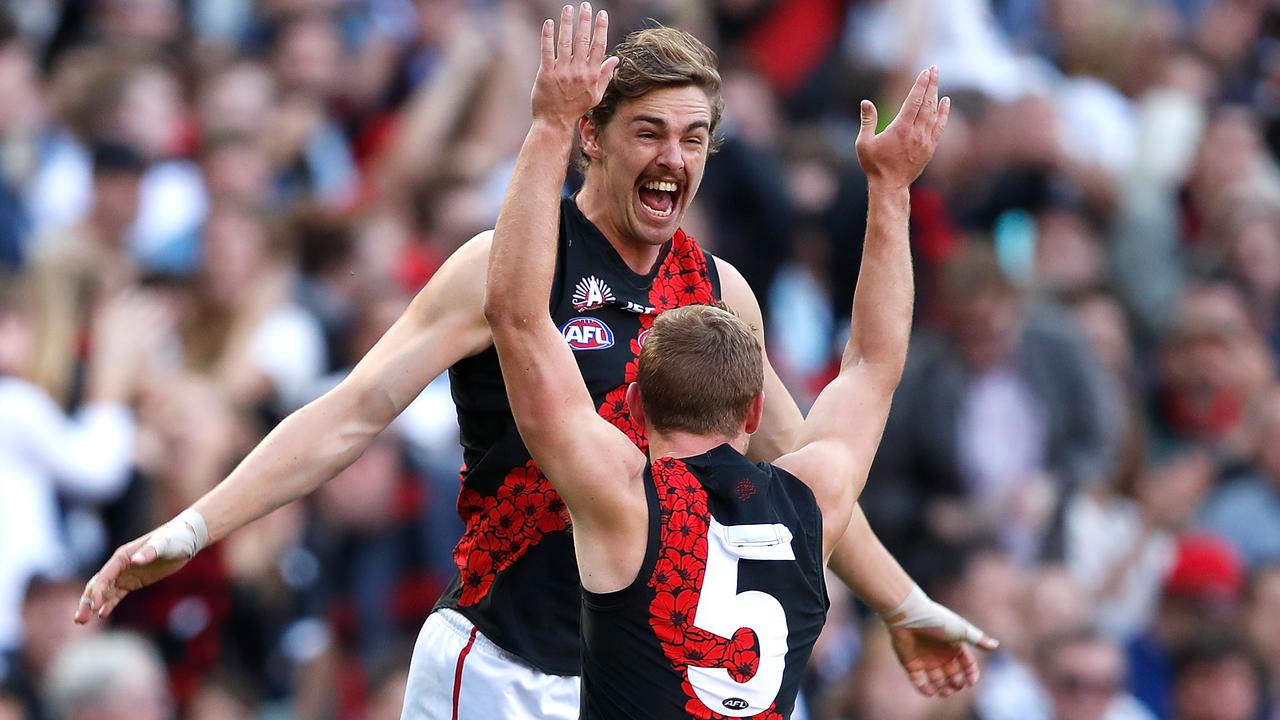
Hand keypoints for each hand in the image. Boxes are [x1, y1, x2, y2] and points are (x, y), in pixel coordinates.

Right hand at [73, 510, 207, 623]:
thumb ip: (150, 552)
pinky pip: (117, 594)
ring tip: (83, 621)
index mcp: (123, 556)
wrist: (186, 538)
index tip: (94, 605)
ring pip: (104, 592)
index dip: (98, 590)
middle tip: (79, 619)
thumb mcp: (164, 544)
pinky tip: (102, 614)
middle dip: (87, 601)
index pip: (105, 575)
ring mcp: (126, 574)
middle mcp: (120, 565)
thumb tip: (136, 560)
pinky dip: (109, 604)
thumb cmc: (174, 538)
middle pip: (98, 585)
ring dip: (93, 605)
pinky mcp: (134, 581)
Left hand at [531, 3, 618, 127]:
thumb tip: (615, 60)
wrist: (555, 122)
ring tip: (568, 8)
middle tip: (585, 5)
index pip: (599, 47)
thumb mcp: (596, 95)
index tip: (602, 14)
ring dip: (567, 23)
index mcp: (592, 75)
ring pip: (565, 42)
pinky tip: (550, 23)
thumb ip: (605, 76)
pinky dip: (548, 36)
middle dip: (585, 20)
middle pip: (583, 40)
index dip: (601, 29)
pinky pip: (547, 51)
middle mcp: (578, 72)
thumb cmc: (576, 108)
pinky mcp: (546, 73)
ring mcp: (562, 72)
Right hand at [855, 66, 949, 189]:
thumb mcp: (864, 143)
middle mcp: (916, 132)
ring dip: (936, 95)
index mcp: (900, 129)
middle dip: (931, 84)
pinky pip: (940, 126)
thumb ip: (867, 121)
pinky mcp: (930, 148)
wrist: (890, 186)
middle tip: (935, 69)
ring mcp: (925, 140)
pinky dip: (943, 113)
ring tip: (937, 80)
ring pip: (934, 113)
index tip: (925, 72)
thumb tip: (865, 102)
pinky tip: (945, 102)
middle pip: (927, 103)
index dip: (920, 85)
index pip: (914, 101)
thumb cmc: (874, 165)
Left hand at [881, 585, 999, 696]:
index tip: (971, 682)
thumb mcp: (960, 630)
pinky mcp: (911, 663)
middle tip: (956, 686)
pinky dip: (923, 688)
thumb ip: (978, 639)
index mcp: (954, 645)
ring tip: (945, 692)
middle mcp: (940, 653)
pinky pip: (918, 680)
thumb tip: (996, 646)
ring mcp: (925, 658)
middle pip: (952, 674)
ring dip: (942, 688)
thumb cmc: (936, 621)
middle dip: (956, 683)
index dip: (971, 674)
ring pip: (937, 680)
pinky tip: (929, 691)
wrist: (909, 615)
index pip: (966, 664)